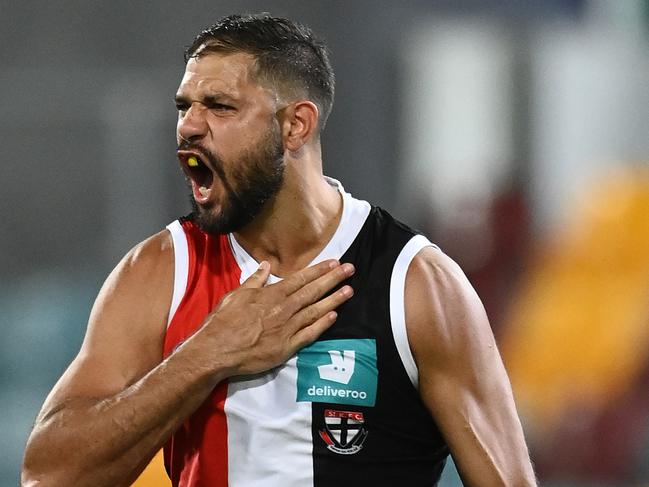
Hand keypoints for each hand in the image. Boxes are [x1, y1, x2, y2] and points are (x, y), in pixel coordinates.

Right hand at [196, 259, 354, 376]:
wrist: (217, 351)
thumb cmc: (223, 322)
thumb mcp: (235, 295)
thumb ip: (254, 280)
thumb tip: (266, 266)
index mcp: (271, 295)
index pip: (300, 279)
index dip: (319, 270)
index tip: (334, 262)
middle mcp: (283, 309)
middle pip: (313, 291)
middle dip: (333, 279)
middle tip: (351, 270)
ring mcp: (287, 328)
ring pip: (315, 311)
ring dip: (334, 299)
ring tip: (349, 290)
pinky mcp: (287, 347)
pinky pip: (309, 334)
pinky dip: (322, 325)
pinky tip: (334, 316)